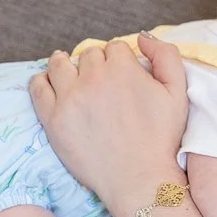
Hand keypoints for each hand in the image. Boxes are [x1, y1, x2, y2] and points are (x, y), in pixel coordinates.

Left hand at [30, 33, 190, 207]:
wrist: (138, 179)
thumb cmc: (161, 139)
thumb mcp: (178, 93)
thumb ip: (166, 56)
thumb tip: (142, 37)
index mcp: (123, 68)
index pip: (115, 48)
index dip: (119, 59)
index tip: (120, 74)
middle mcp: (93, 78)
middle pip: (88, 55)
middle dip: (96, 64)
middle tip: (100, 83)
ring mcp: (70, 97)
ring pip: (59, 64)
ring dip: (65, 63)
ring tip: (69, 72)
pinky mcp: (53, 118)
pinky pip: (38, 87)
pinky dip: (42, 80)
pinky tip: (49, 83)